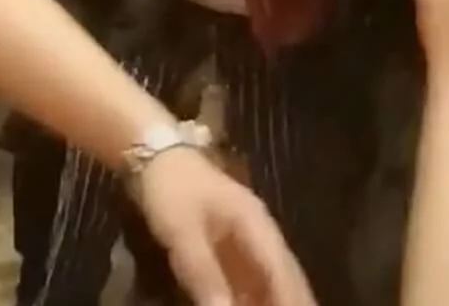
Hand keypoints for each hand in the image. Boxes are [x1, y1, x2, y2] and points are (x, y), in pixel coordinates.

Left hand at [139, 147, 314, 305]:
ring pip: (269, 279)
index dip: (292, 297)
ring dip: (272, 299)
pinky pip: (250, 281)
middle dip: (290, 299)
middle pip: (283, 274)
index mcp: (255, 223)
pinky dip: (254, 298)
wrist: (156, 157)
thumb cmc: (172, 189)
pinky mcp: (230, 248)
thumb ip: (203, 271)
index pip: (282, 268)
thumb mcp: (182, 230)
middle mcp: (258, 233)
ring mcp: (245, 240)